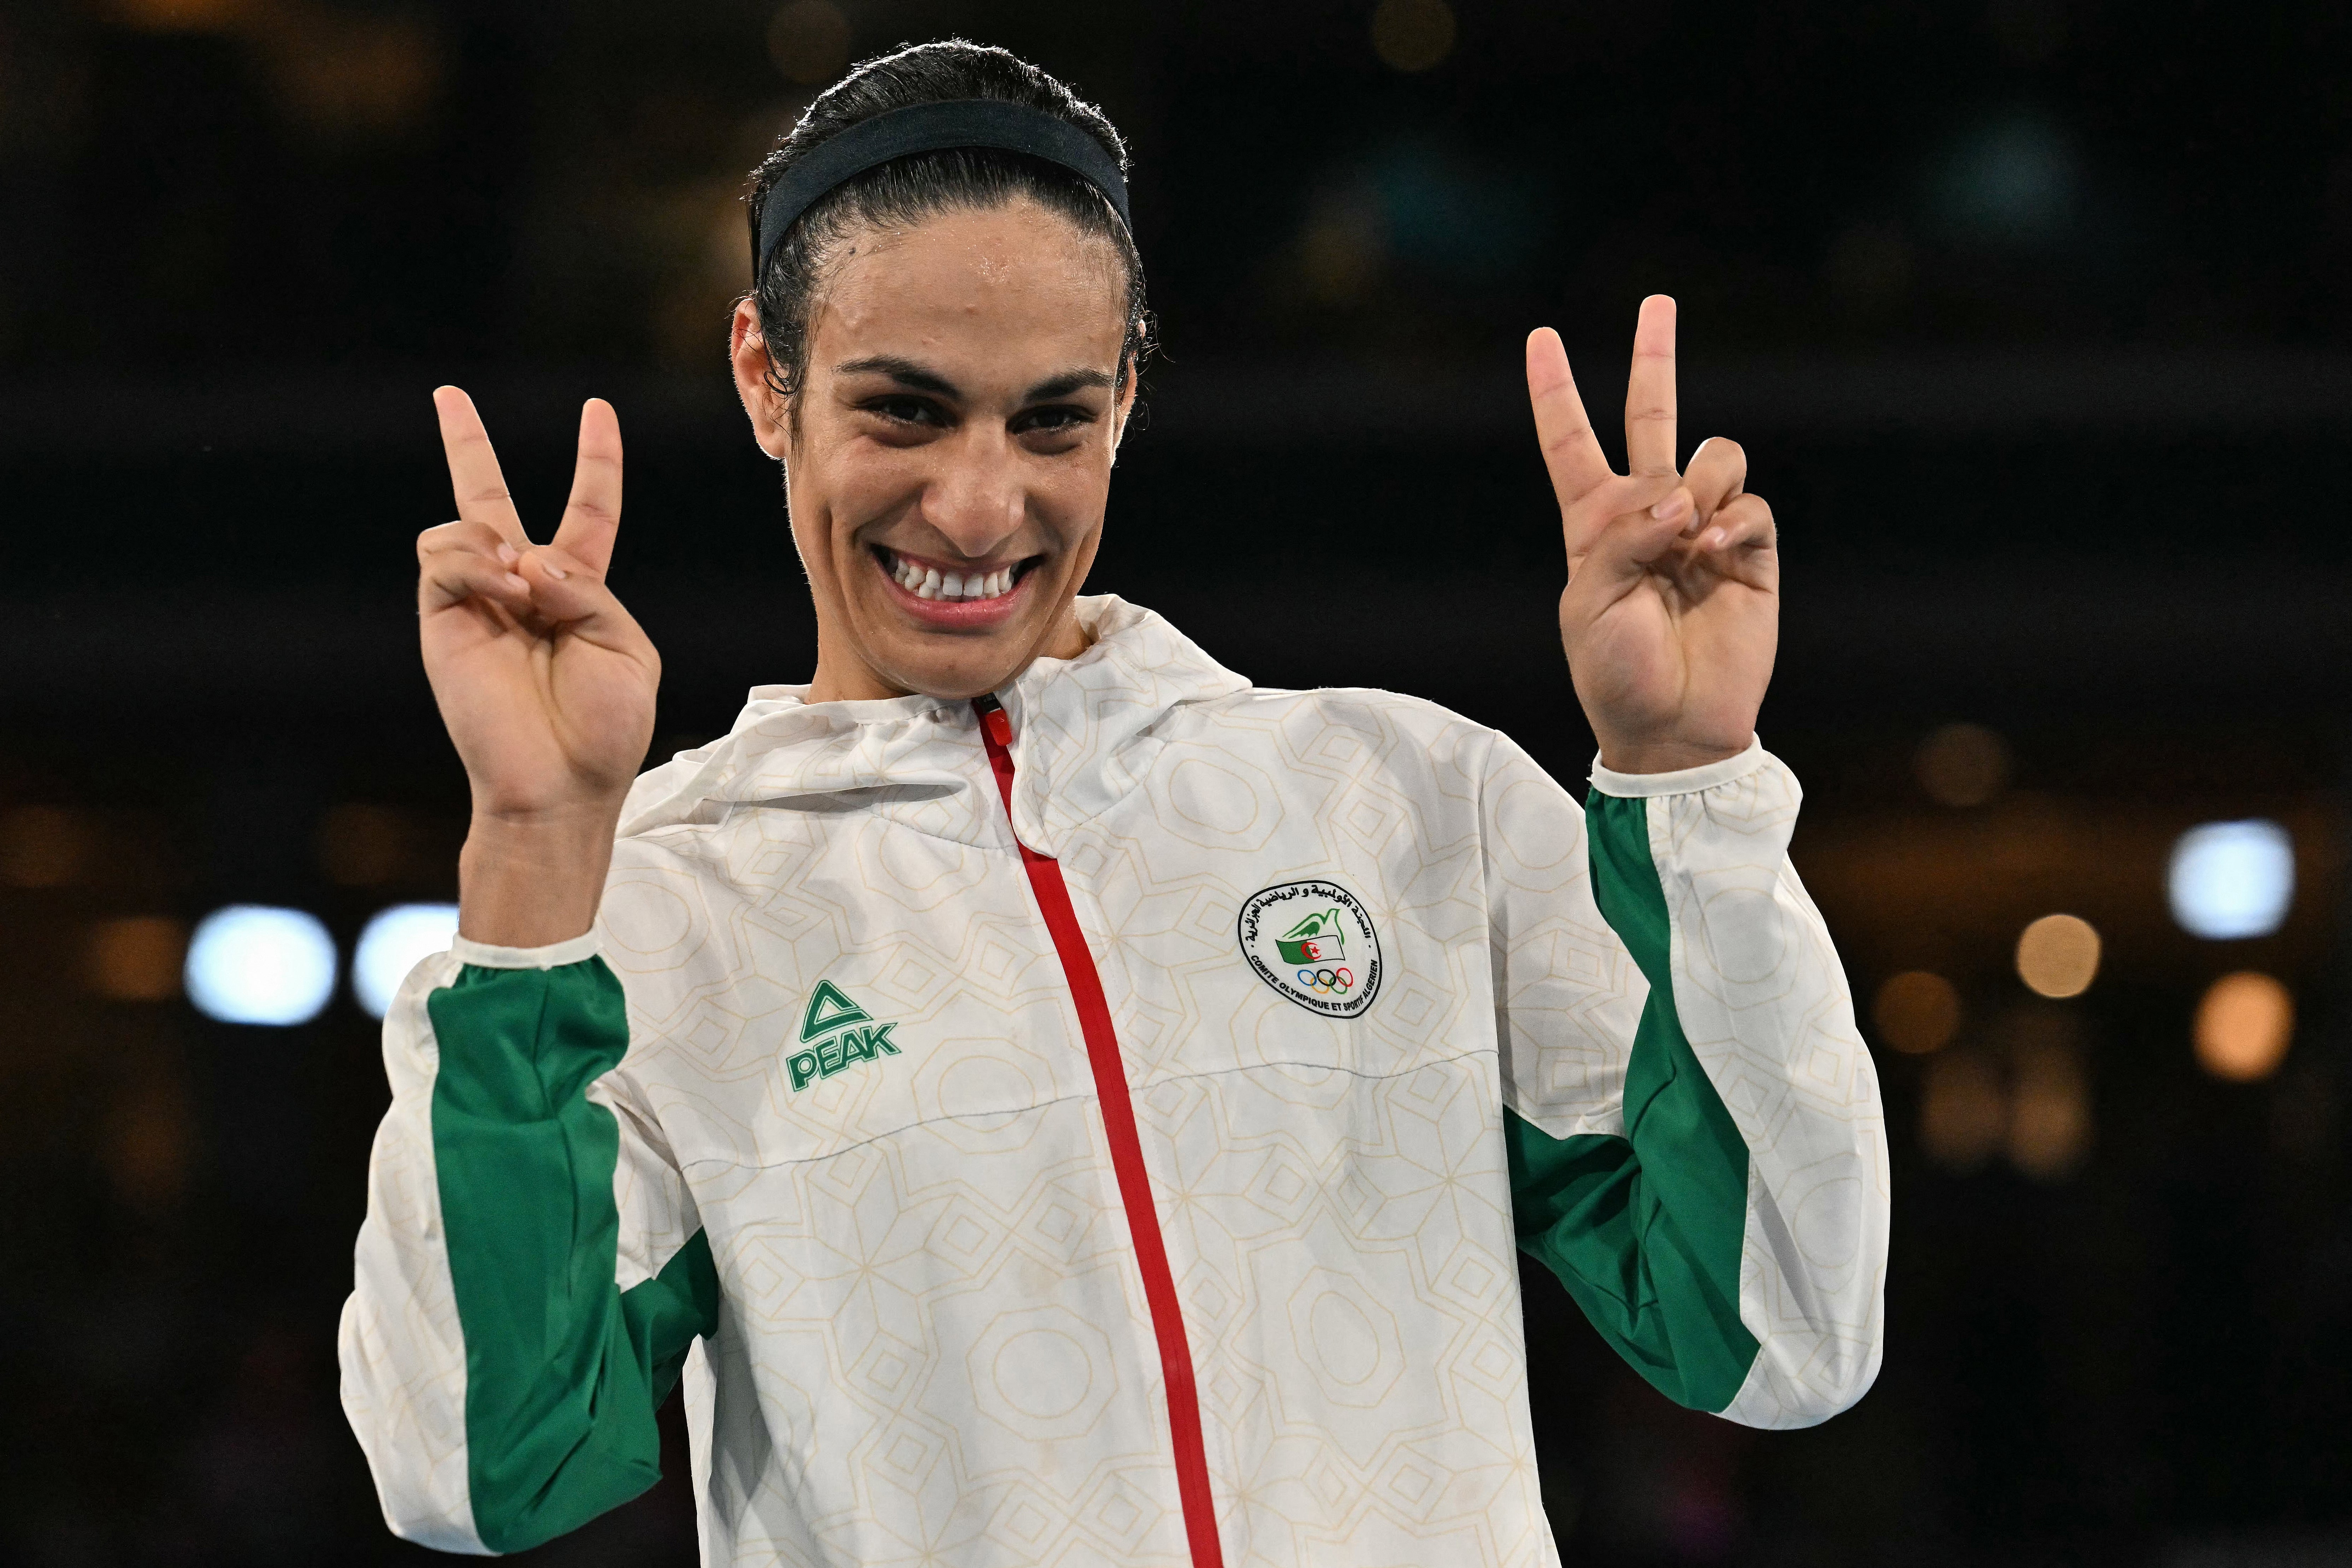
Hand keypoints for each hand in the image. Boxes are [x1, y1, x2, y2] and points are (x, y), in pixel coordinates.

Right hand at [418, 389, 658, 941]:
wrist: (560, 784)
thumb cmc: (604, 729)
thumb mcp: (626, 649)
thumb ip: (587, 589)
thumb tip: (526, 559)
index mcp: (579, 590)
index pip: (588, 510)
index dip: (596, 461)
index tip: (597, 412)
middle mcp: (523, 587)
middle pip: (491, 499)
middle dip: (466, 446)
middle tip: (448, 395)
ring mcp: (477, 601)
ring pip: (465, 524)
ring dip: (496, 541)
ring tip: (522, 586)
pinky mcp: (442, 619)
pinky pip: (444, 557)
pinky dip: (476, 563)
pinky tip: (504, 589)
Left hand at [1526, 297, 1775, 774]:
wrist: (1670, 726)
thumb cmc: (1614, 671)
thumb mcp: (1590, 603)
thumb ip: (1625, 539)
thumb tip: (1679, 501)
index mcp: (1596, 523)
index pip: (1571, 443)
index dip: (1555, 392)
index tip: (1541, 339)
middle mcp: (1650, 514)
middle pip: (1651, 417)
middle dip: (1654, 358)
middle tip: (1657, 303)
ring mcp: (1703, 529)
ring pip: (1712, 455)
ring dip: (1699, 483)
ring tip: (1688, 535)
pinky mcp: (1750, 554)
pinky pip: (1748, 506)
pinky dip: (1731, 521)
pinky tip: (1714, 551)